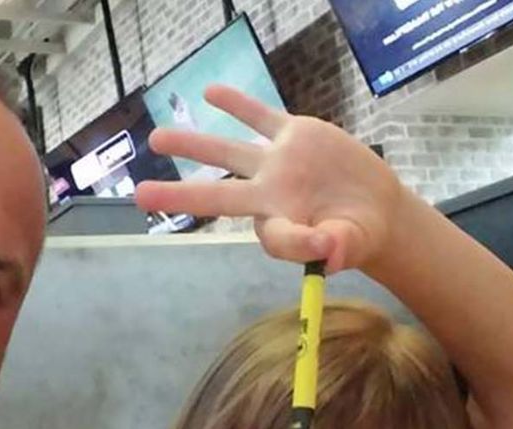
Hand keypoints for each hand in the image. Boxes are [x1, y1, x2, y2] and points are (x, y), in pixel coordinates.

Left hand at [133, 84, 403, 273]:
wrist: (372, 207)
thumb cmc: (354, 236)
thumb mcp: (348, 245)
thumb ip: (332, 248)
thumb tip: (325, 250)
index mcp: (281, 226)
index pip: (274, 236)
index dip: (289, 242)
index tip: (317, 245)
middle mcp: (268, 195)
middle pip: (217, 195)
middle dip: (179, 194)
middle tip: (140, 194)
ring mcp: (277, 163)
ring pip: (227, 152)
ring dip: (192, 144)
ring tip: (156, 139)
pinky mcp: (293, 135)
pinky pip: (259, 117)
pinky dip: (237, 104)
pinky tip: (210, 93)